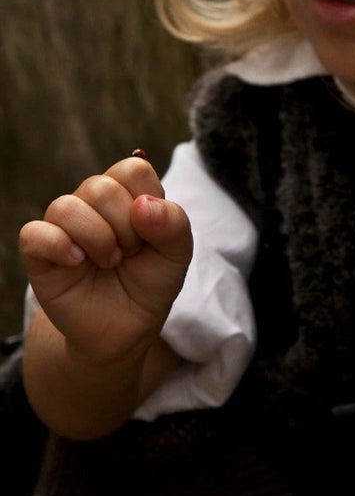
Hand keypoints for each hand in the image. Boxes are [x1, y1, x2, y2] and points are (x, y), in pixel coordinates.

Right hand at [19, 155, 192, 367]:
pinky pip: (35, 233)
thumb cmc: (151, 282)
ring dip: (97, 239)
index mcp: (128, 195)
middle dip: (125, 227)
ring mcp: (64, 226)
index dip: (148, 201)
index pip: (133, 169)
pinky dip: (61, 247)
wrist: (126, 327)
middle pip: (101, 187)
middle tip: (130, 253)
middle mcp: (93, 203)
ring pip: (66, 206)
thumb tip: (143, 204)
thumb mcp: (178, 253)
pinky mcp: (39, 253)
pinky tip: (78, 263)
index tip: (151, 232)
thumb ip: (173, 223)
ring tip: (109, 262)